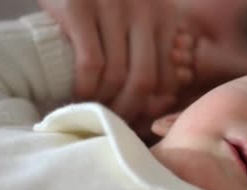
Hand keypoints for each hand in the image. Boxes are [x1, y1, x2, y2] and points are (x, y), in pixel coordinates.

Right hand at [38, 0, 195, 125]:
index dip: (153, 104)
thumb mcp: (139, 18)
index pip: (167, 76)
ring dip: (103, 101)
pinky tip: (78, 94)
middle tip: (113, 120)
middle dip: (128, 109)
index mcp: (164, 17)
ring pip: (116, 76)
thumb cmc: (106, 2)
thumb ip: (153, 51)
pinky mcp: (78, 8)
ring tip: (94, 108)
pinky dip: (85, 87)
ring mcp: (111, 7)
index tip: (137, 116)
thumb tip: (163, 100)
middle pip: (143, 81)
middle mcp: (143, 10)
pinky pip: (89, 64)